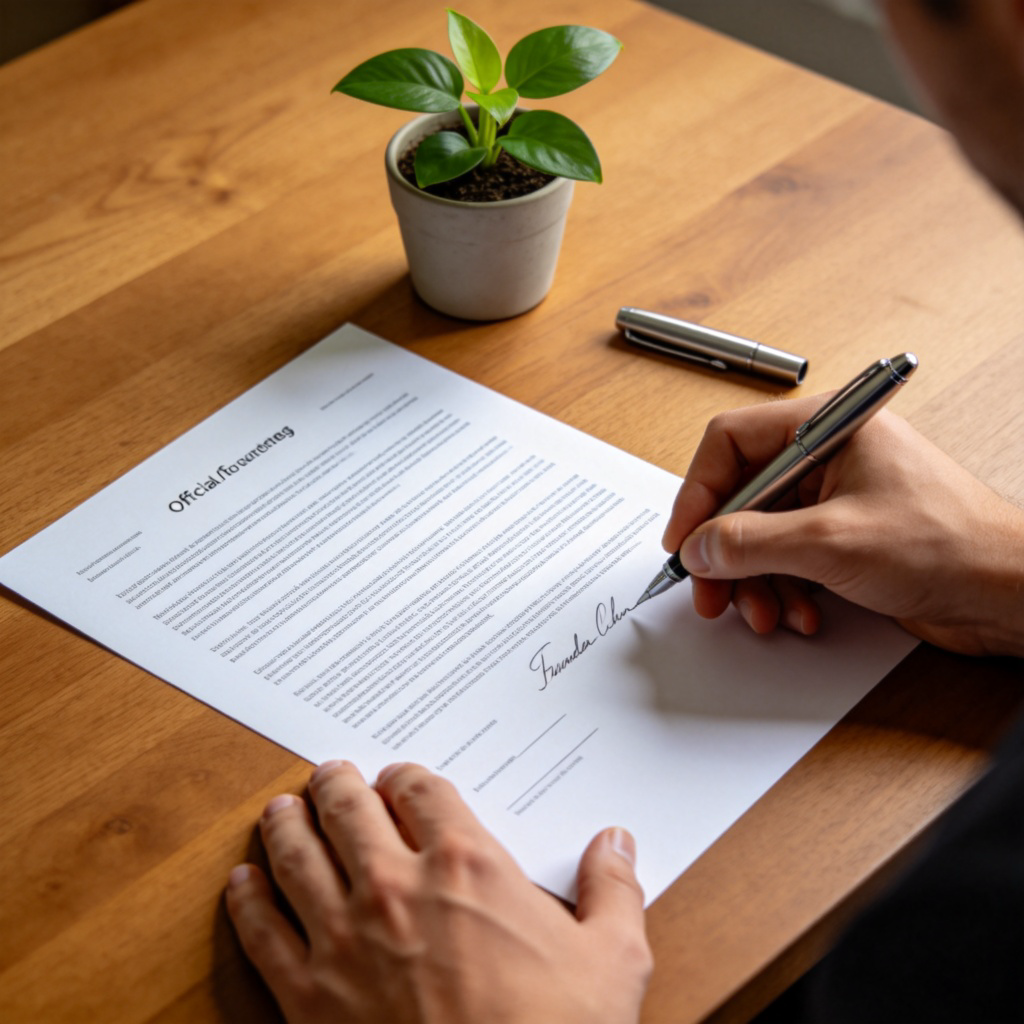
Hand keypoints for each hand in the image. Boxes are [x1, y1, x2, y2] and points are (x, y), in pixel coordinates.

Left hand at [226, 761, 650, 1023]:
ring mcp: (344, 937)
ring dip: (286, 824)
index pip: (422, 789)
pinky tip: (242, 883)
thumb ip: (613, 889)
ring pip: (297, 856)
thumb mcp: (612, 960)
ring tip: (279, 809)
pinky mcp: (308, 994)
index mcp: (466, 864)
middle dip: (337, 783)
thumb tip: (616, 842)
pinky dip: (248, 900)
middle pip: (350, 808)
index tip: (400, 778)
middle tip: (329, 773)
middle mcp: (396, 885)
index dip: (407, 776)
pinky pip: (262, 932)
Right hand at [662, 399, 1023, 656]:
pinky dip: (785, 589)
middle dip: (724, 551)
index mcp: (828, 427)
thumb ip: (750, 542)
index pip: (732, 442)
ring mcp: (836, 497)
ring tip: (764, 613)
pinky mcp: (844, 537)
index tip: (682, 540)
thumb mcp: (831, 542)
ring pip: (761, 534)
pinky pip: (789, 558)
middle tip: (710, 592)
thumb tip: (696, 547)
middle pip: (742, 496)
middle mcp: (828, 456)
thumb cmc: (950, 545)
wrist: (1010, 594)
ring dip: (755, 580)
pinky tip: (802, 614)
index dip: (698, 493)